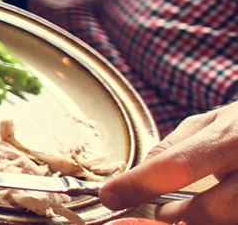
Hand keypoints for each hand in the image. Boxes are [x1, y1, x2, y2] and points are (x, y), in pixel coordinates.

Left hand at [101, 101, 237, 223]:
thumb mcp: (214, 121)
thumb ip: (178, 146)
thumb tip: (142, 171)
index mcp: (232, 136)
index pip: (178, 164)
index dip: (140, 184)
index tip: (110, 196)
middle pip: (213, 208)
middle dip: (180, 215)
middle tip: (163, 210)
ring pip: (231, 218)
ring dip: (202, 219)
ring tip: (187, 211)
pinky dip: (223, 218)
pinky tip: (215, 208)